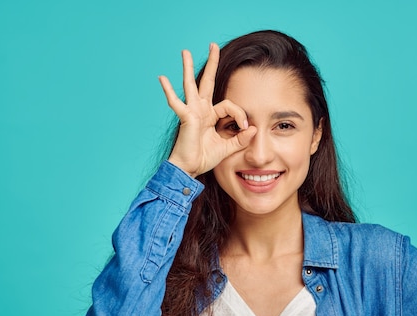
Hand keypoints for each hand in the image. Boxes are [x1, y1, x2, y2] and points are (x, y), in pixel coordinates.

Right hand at [158, 44, 255, 177]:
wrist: (190, 168)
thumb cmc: (205, 158)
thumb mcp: (228, 147)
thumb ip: (241, 139)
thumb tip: (255, 129)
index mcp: (211, 115)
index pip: (229, 106)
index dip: (240, 114)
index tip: (246, 128)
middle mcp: (201, 110)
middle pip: (207, 82)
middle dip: (212, 64)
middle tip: (213, 45)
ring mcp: (192, 112)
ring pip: (191, 85)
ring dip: (188, 68)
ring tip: (185, 52)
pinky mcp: (185, 117)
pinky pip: (176, 102)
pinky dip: (169, 91)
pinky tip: (162, 78)